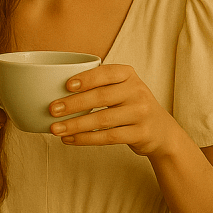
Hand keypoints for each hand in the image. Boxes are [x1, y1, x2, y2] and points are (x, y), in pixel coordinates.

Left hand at [47, 64, 183, 156]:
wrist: (161, 130)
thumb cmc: (130, 105)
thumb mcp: (123, 88)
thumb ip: (100, 85)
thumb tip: (55, 90)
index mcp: (129, 75)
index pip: (107, 73)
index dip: (87, 79)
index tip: (66, 85)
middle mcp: (137, 91)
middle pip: (102, 97)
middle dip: (74, 104)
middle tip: (52, 110)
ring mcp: (141, 113)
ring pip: (103, 120)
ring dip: (76, 125)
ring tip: (55, 129)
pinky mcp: (140, 133)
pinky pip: (109, 137)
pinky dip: (86, 139)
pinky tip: (70, 139)